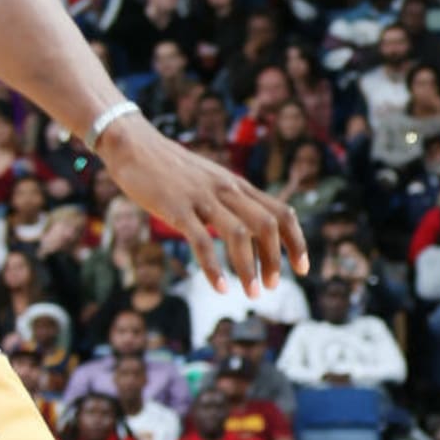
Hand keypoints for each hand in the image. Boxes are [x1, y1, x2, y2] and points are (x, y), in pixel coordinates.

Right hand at [99, 111, 307, 297]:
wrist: (135, 145)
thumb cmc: (173, 170)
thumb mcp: (211, 182)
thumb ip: (231, 203)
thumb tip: (251, 235)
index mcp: (238, 186)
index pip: (281, 213)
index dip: (297, 242)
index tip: (303, 269)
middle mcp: (227, 189)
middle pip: (267, 225)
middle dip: (275, 259)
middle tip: (273, 287)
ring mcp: (203, 198)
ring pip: (239, 234)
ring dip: (250, 268)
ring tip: (253, 294)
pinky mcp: (177, 208)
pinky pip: (200, 241)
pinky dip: (214, 268)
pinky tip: (221, 288)